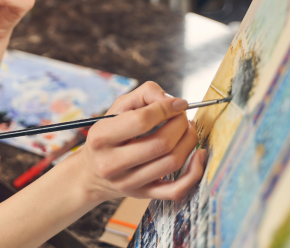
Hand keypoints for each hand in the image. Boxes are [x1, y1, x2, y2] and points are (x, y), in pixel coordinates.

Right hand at [74, 82, 205, 202]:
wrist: (91, 173)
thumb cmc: (107, 135)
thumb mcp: (116, 109)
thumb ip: (144, 95)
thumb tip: (172, 100)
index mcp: (102, 137)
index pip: (142, 120)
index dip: (166, 108)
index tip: (178, 103)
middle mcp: (112, 163)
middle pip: (161, 143)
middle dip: (180, 125)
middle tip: (183, 117)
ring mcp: (128, 182)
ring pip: (172, 162)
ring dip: (189, 141)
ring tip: (187, 129)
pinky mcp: (143, 195)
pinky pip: (177, 190)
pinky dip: (194, 173)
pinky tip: (199, 155)